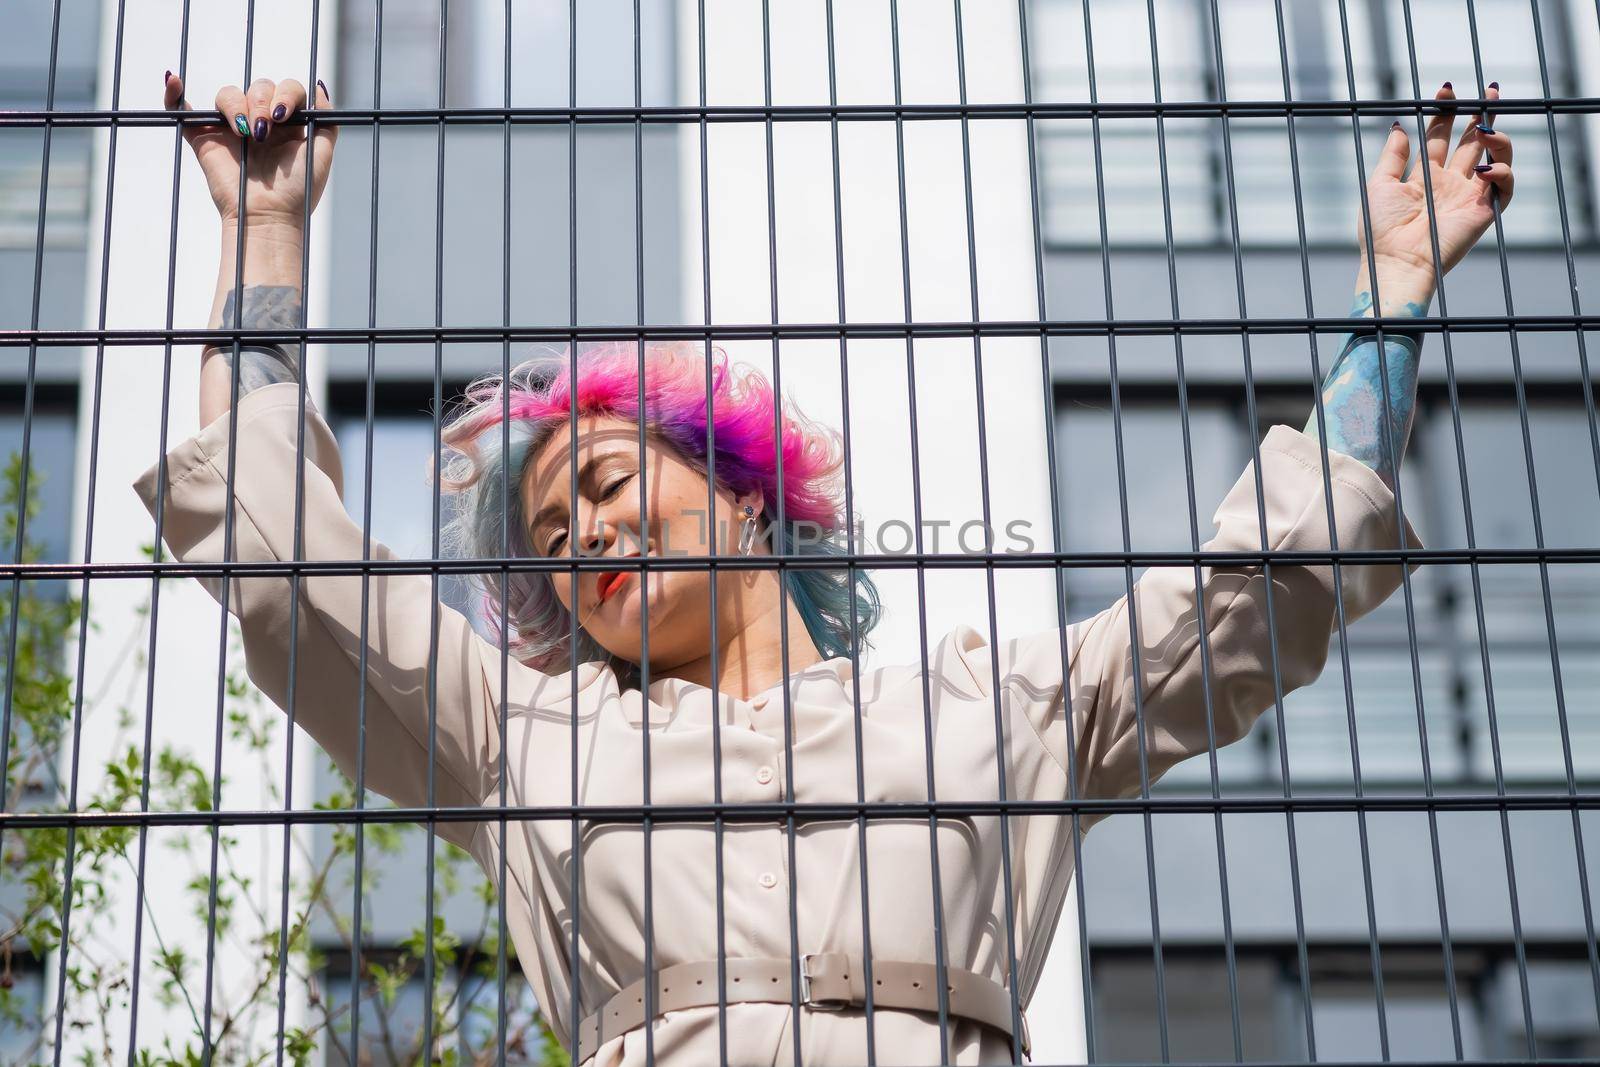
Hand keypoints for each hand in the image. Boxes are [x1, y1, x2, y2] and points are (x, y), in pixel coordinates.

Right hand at [163, 71, 338, 229]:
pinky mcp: (205, 138)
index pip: (285, 89)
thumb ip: (326, 119)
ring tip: (244, 134)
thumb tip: (317, 84)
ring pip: (228, 94)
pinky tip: (173, 81)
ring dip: (236, 106)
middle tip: (262, 133)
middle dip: (261, 102)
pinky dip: (174, 94)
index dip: (285, 94)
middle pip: (258, 87)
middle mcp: (260, 122)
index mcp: (287, 123)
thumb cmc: (298, 191)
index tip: (283, 116)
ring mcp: (230, 128)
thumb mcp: (322, 152)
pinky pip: (183, 109)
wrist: (269, 217)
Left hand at [1358, 81, 1513, 312]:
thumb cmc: (1381, 230)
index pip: (1440, 136)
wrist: (1396, 263)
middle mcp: (1449, 183)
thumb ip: (1393, 155)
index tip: (1445, 90)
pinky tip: (1485, 166)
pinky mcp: (1484, 210)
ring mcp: (1468, 195)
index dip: (1444, 112)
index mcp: (1424, 177)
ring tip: (1484, 125)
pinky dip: (1502, 171)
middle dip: (1480, 113)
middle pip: (1471, 141)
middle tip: (1488, 90)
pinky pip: (1505, 185)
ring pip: (1495, 156)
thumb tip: (1398, 125)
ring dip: (1495, 136)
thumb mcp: (1380, 185)